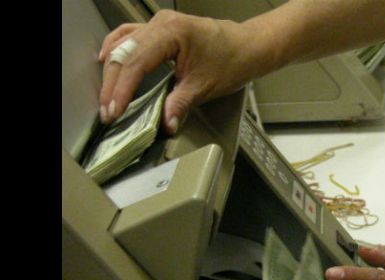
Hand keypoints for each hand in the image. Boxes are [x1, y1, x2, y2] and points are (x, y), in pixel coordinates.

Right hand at [98, 10, 257, 133]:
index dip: (121, 89)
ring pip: (123, 44)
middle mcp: (161, 23)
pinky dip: (118, 52)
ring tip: (108, 96)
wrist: (249, 47)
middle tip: (107, 110)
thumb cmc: (233, 60)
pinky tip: (109, 64)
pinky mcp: (161, 29)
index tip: (114, 110)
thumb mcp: (204, 87)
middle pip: (124, 52)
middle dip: (113, 84)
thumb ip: (180, 104)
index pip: (136, 62)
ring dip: (112, 70)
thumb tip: (165, 123)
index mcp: (171, 32)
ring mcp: (159, 23)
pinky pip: (131, 37)